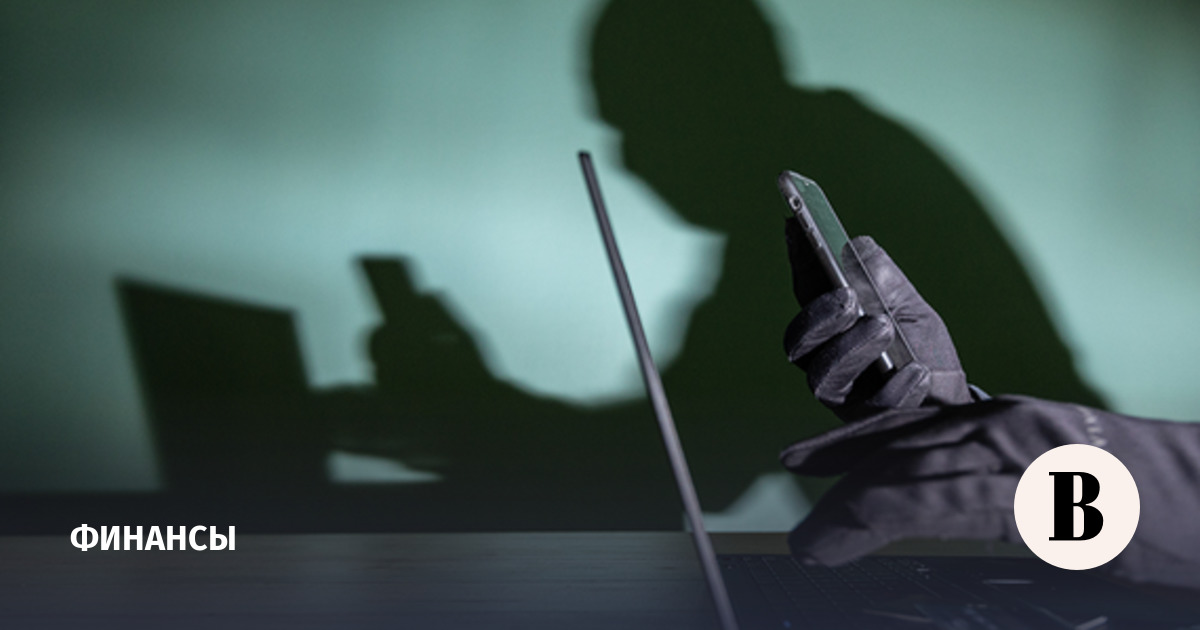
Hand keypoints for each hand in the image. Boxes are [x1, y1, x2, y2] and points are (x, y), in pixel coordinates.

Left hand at [779, 395, 1199, 588]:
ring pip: (908, 469)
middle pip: (895, 444)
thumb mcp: (1055, 483)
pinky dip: (887, 513)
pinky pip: (944, 499)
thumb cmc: (1141, 500)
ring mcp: (1016, 450)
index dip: (847, 444)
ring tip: (813, 543)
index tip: (803, 461)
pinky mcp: (1034, 488)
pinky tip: (850, 532)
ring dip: (851, 508)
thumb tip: (943, 516)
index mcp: (1002, 422)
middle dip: (838, 475)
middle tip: (801, 519)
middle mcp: (1000, 424)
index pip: (905, 425)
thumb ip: (994, 489)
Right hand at [784, 225, 971, 419]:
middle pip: (798, 339)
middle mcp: (821, 357)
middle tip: (848, 299)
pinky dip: (895, 386)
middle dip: (819, 316)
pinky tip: (917, 370)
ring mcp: (841, 391)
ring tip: (883, 327)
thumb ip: (882, 278)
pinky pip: (874, 404)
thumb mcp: (908, 305)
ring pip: (824, 374)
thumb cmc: (920, 348)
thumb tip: (854, 245)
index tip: (798, 228)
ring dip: (852, 348)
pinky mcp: (866, 419)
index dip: (798, 261)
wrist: (950, 400)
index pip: (805, 290)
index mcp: (827, 324)